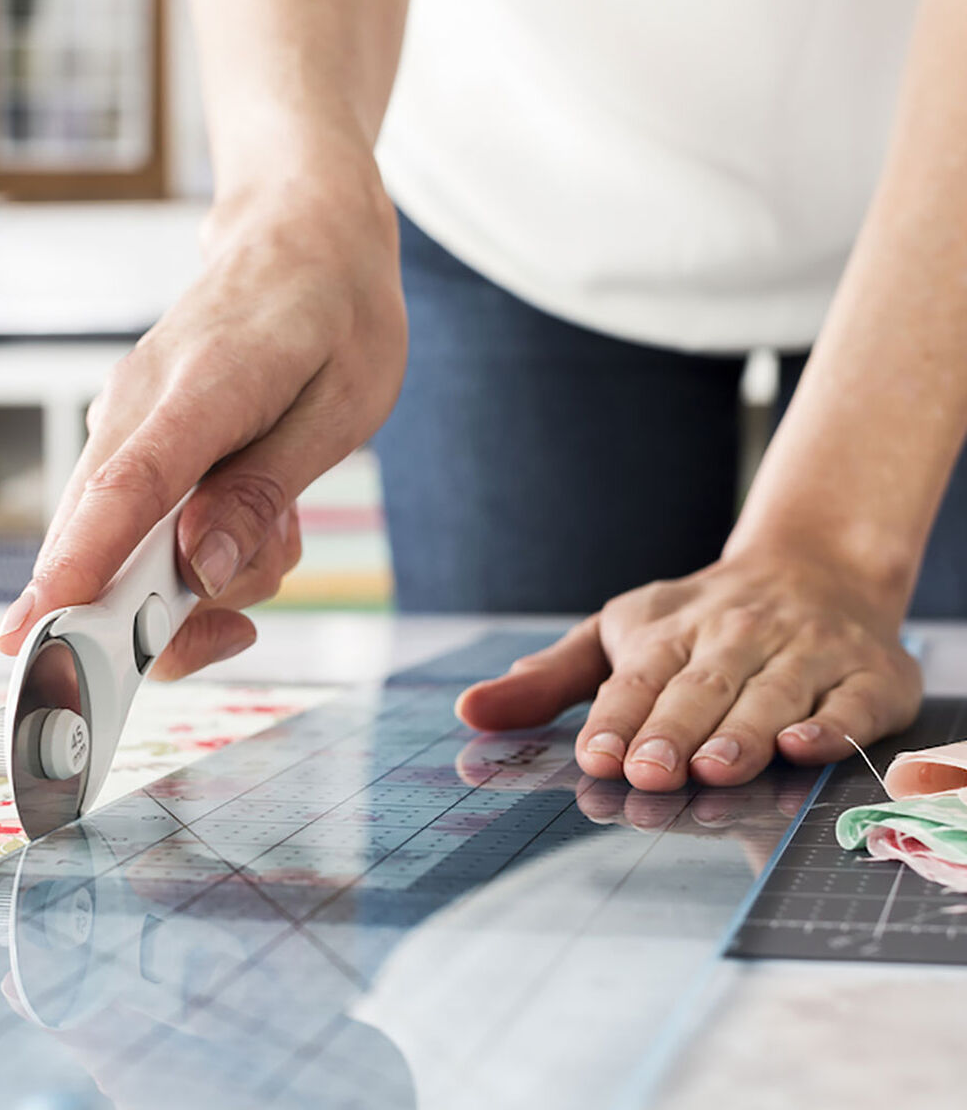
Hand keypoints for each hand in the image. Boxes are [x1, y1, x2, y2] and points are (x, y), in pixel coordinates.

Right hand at [0, 164, 405, 677]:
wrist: (302, 235)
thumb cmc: (335, 314)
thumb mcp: (340, 406)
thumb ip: (265, 489)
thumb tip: (200, 569)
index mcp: (203, 387)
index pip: (129, 487)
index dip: (82, 566)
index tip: (38, 635)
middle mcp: (138, 406)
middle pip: (102, 541)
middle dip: (168, 613)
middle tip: (260, 590)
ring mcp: (123, 422)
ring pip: (123, 549)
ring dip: (204, 575)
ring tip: (281, 518)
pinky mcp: (128, 441)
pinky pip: (139, 529)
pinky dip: (194, 549)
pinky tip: (252, 510)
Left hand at [455, 547, 922, 791]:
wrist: (811, 566)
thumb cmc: (698, 621)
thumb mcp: (616, 635)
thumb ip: (549, 680)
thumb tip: (469, 711)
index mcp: (667, 633)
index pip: (636, 680)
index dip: (617, 718)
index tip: (596, 757)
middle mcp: (735, 638)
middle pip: (700, 689)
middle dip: (672, 731)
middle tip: (648, 771)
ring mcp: (805, 652)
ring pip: (772, 693)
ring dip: (744, 729)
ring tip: (716, 765)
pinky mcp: (869, 672)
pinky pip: (853, 700)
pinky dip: (833, 722)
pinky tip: (807, 745)